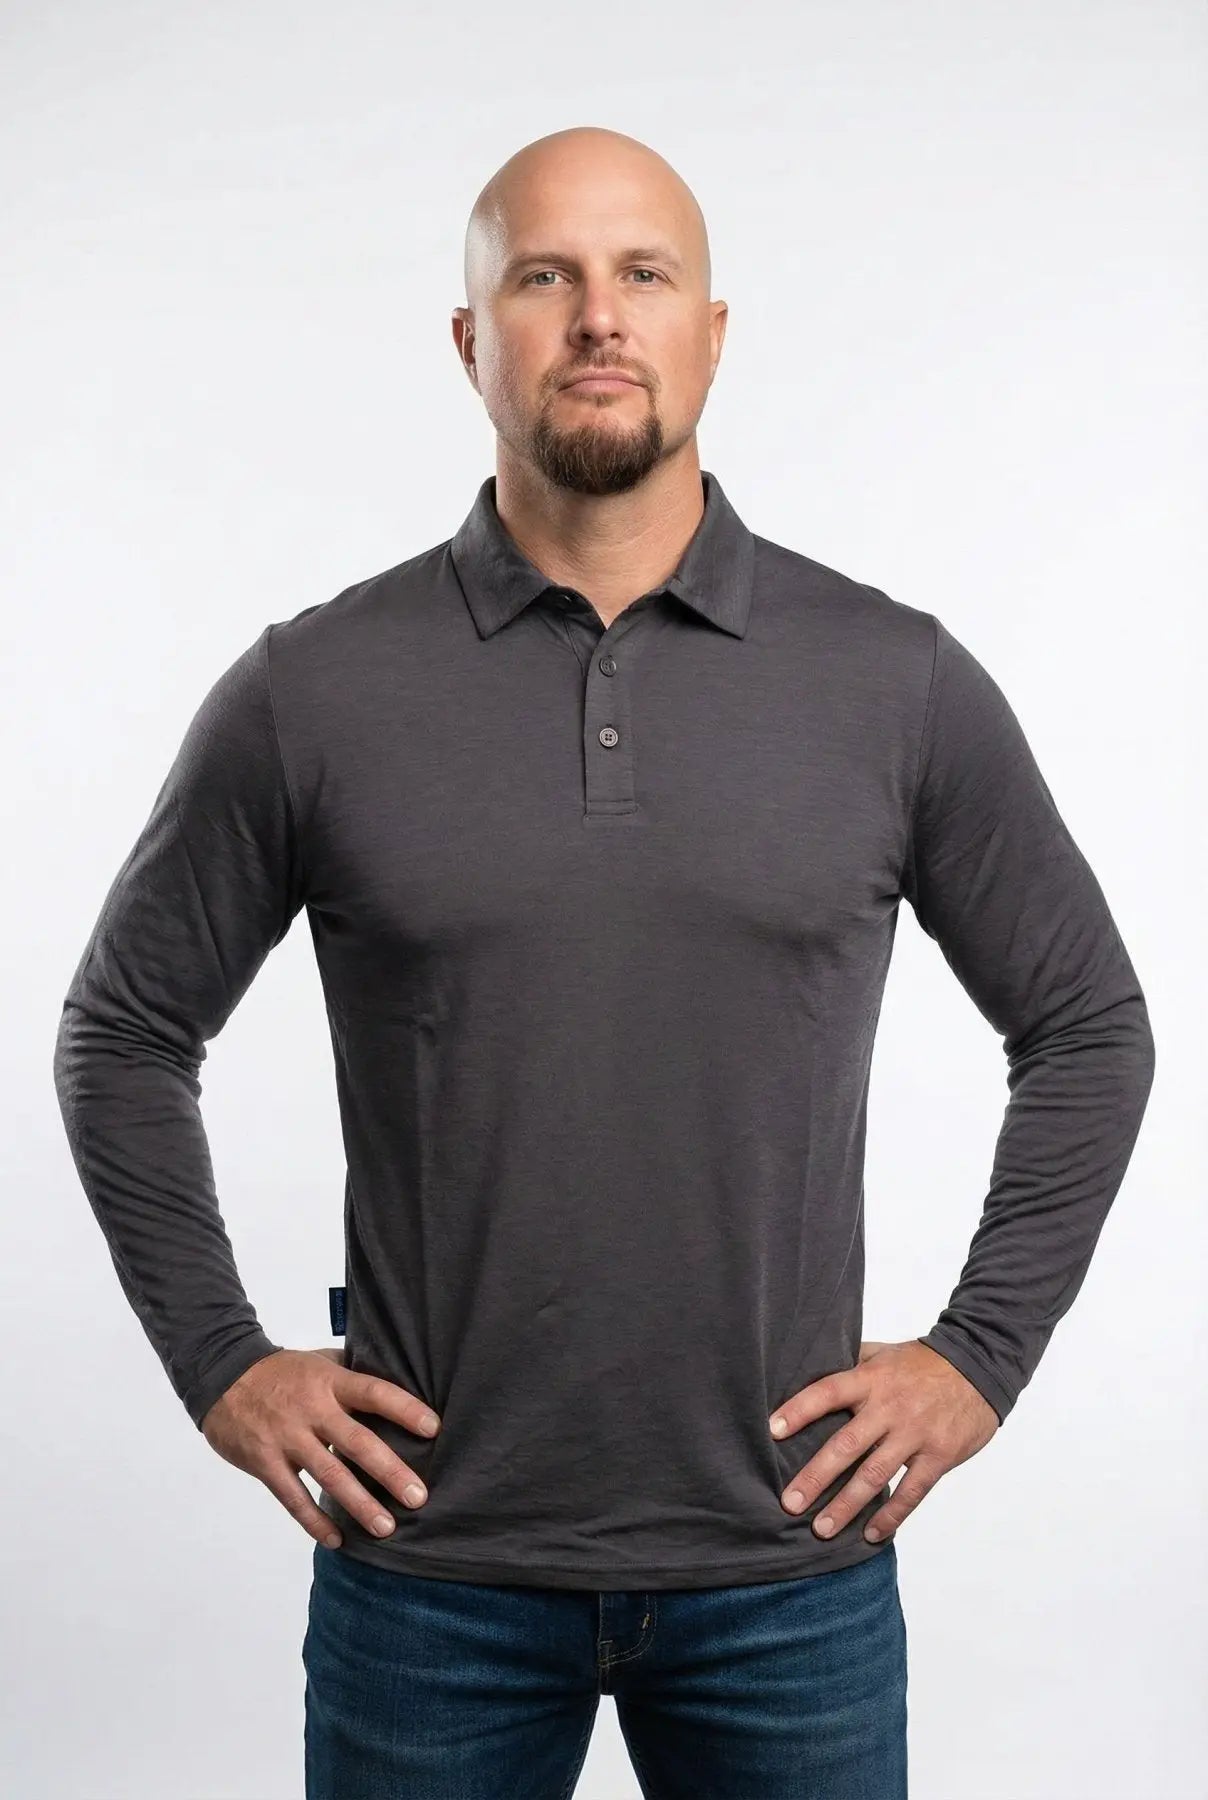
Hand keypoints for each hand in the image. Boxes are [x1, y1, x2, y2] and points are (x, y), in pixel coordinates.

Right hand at [200, 1346, 441, 1549]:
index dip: (405, 1409)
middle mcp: (312, 1410)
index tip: (434, 1429)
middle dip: (390, 1472)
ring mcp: (287, 1438)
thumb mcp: (319, 1362)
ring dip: (359, 1505)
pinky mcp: (265, 1462)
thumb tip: (398, 1383)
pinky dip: (314, 1521)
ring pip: (329, 1476)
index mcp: (330, 1382)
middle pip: (358, 1442)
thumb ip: (351, 1376)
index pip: (374, 1393)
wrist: (221, 1375)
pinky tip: (336, 1540)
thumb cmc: (282, 1371)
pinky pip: (293, 1497)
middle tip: (419, 1497)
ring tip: (386, 1528)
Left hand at [768, 1338, 999, 1543]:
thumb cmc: (922, 1363)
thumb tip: (808, 1366)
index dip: (799, 1410)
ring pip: (875, 1475)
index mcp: (871, 1379)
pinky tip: (870, 1535)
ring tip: (821, 1529)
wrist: (979, 1367)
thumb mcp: (883, 1353)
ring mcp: (915, 1434)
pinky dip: (891, 1516)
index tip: (772, 1431)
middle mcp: (890, 1407)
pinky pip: (911, 1492)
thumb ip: (850, 1363)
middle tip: (790, 1503)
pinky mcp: (938, 1456)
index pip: (828, 1392)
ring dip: (846, 1505)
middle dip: (816, 1476)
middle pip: (846, 1445)